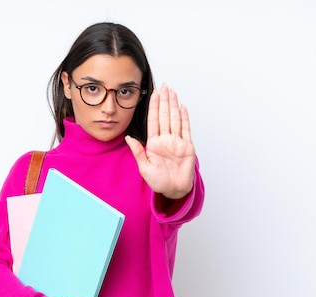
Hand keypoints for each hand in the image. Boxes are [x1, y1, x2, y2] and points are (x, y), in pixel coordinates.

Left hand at [125, 83, 195, 199]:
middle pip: (164, 116)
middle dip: (164, 101)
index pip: (153, 121)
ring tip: (172, 92)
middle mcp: (165, 140)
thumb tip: (128, 138)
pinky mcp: (187, 146)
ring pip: (175, 119)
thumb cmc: (159, 181)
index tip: (153, 94)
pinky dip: (184, 118)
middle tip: (164, 86)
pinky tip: (182, 107)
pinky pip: (186, 129)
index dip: (153, 107)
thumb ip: (137, 152)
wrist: (174, 190)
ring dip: (173, 105)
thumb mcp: (144, 167)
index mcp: (154, 143)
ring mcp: (177, 142)